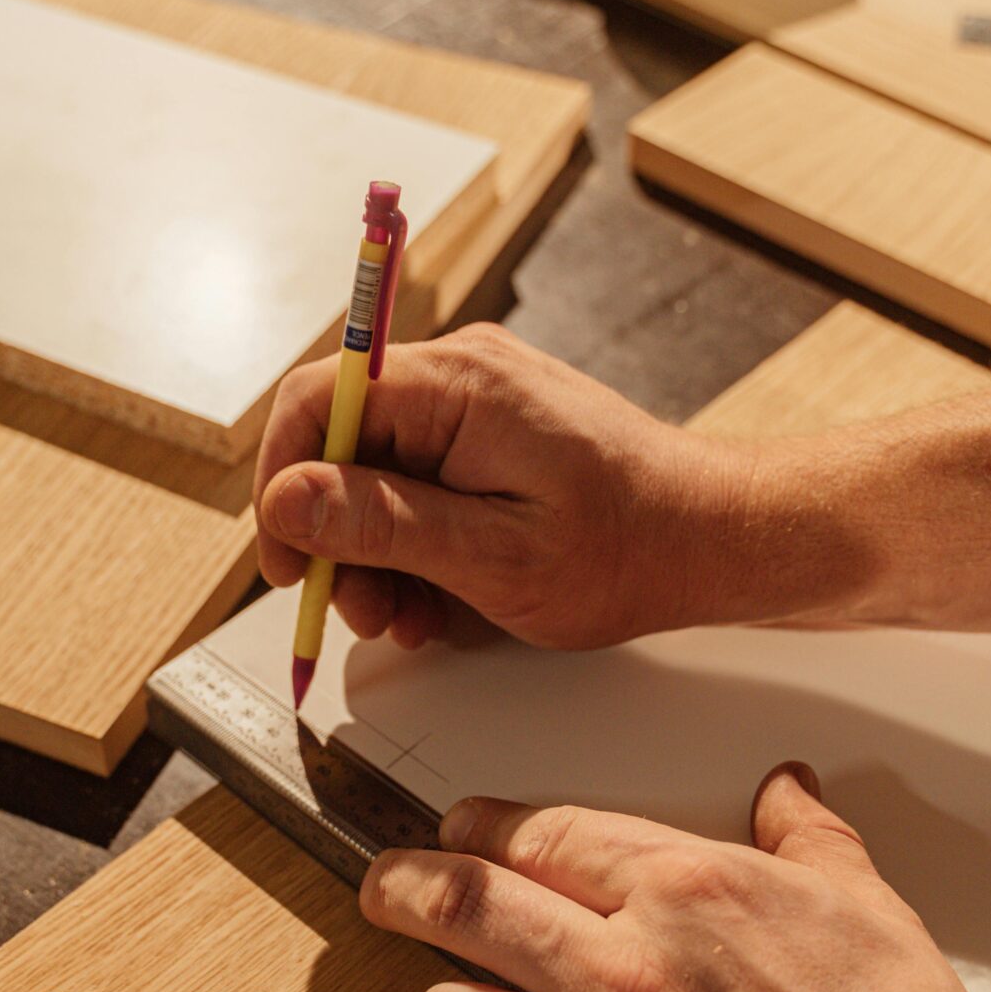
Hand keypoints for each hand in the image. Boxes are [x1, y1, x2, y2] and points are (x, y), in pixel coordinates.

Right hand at [255, 325, 747, 649]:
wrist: (709, 539)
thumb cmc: (627, 549)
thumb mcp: (494, 557)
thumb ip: (385, 525)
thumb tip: (288, 499)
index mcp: (459, 386)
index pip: (317, 399)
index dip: (281, 483)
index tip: (285, 561)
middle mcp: (460, 375)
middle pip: (340, 441)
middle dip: (335, 536)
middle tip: (361, 611)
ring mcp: (474, 402)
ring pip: (373, 471)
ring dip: (374, 553)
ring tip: (409, 616)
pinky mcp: (487, 433)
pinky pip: (416, 480)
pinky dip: (411, 543)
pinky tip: (434, 598)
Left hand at [360, 764, 990, 991]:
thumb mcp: (873, 913)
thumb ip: (811, 841)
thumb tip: (786, 791)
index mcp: (686, 895)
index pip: (540, 835)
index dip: (482, 828)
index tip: (461, 831)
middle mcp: (620, 975)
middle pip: (458, 904)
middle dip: (403, 887)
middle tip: (385, 891)